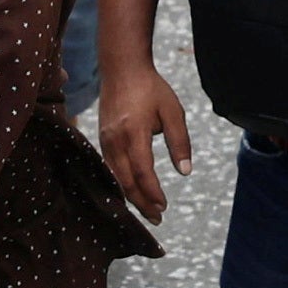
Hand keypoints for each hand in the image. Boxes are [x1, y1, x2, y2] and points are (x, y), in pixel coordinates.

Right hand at [97, 51, 193, 222]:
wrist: (121, 68)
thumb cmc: (151, 88)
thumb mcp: (173, 111)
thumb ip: (180, 142)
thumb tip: (185, 171)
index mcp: (134, 133)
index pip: (143, 172)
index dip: (153, 193)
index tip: (164, 206)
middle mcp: (115, 140)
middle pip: (126, 181)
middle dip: (142, 203)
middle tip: (157, 218)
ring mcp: (106, 140)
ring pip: (116, 178)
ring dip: (131, 197)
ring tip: (147, 210)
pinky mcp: (102, 139)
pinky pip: (111, 168)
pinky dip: (121, 184)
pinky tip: (132, 191)